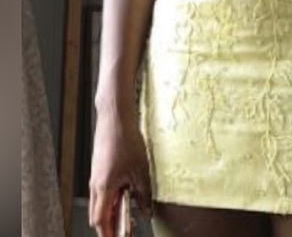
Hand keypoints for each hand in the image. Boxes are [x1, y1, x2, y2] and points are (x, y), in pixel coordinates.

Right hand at [89, 109, 151, 236]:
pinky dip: (112, 196)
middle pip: (98, 214)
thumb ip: (143, 193)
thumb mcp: (141, 169)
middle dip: (111, 225)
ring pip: (100, 201)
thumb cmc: (125, 139)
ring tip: (129, 211)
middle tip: (126, 229)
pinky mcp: (99, 167)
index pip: (101, 221)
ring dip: (112, 210)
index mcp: (103, 188)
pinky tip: (127, 191)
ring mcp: (96, 175)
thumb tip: (146, 211)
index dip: (110, 234)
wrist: (115, 117)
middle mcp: (95, 184)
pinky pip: (102, 189)